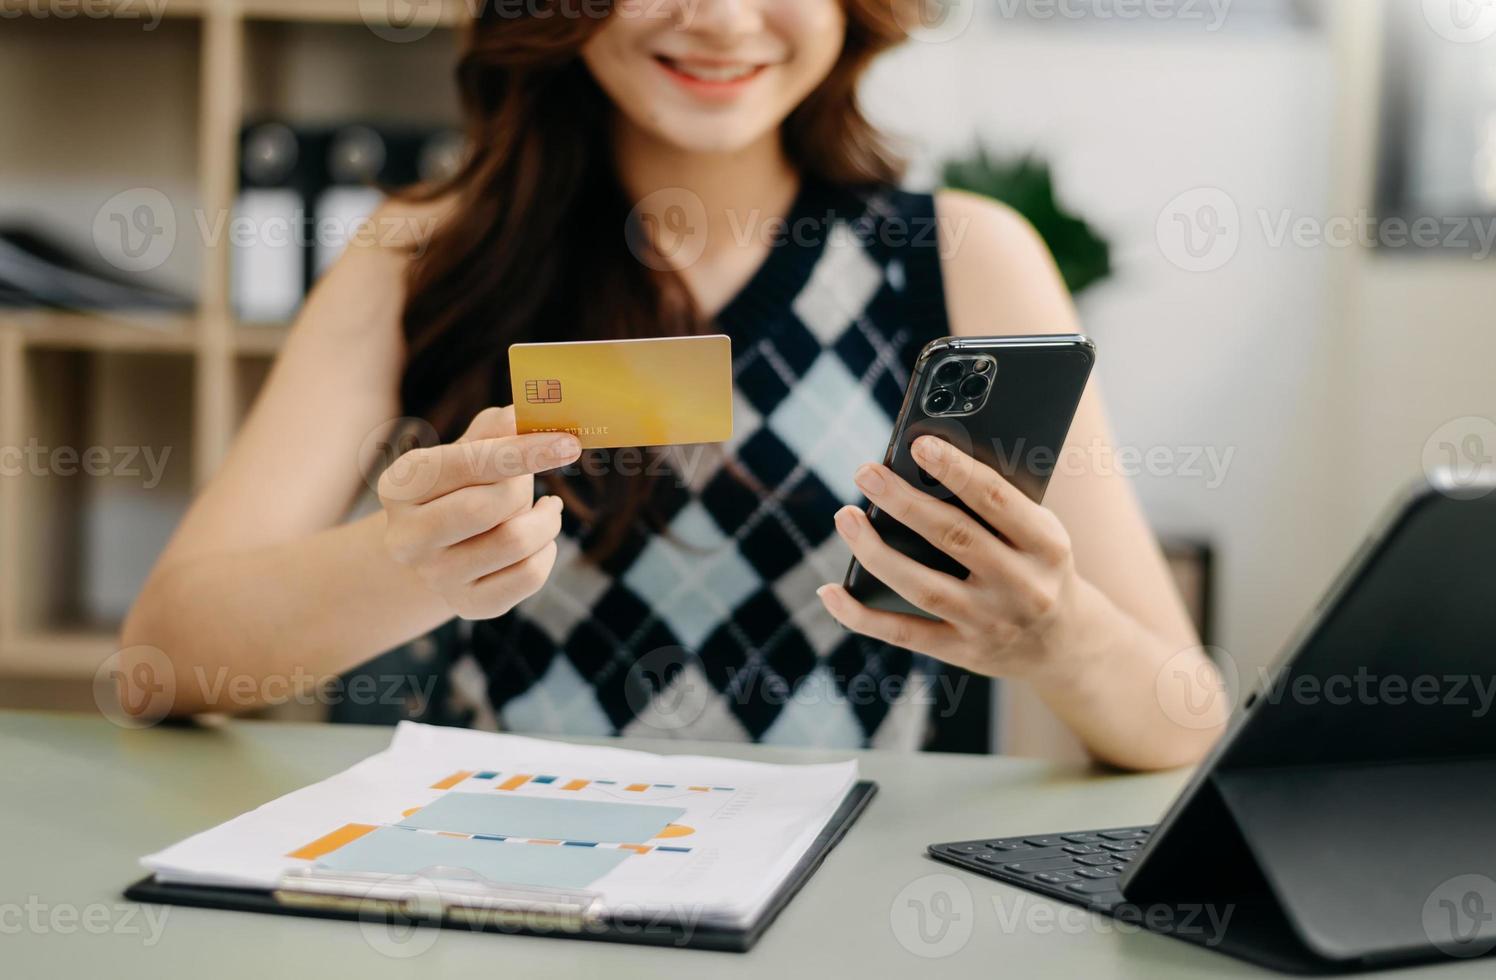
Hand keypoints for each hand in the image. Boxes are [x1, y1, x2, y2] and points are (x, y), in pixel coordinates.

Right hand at [378, 406, 581, 620]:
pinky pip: (529, 575)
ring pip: (515, 542)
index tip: (568, 442)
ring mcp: (435, 577)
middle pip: (490, 506)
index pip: (468, 463)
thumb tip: (529, 410)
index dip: (523, 450)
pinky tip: (539, 540)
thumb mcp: (466, 451)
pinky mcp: (467, 605)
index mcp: (401, 486)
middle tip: (529, 482)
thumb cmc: (460, 486)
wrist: (438, 549)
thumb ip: (495, 429)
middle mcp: (407, 537)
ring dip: (544, 520)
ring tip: (543, 510)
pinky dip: (547, 551)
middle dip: (523, 487)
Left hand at [817, 435, 1097, 682]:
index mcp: (1047, 545)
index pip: (997, 500)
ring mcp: (991, 623)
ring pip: (922, 586)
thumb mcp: (1040, 534)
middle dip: (903, 502)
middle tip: (866, 472)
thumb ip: (998, 506)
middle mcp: (1022, 586)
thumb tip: (924, 466)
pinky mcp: (963, 652)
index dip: (956, 470)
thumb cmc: (1039, 568)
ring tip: (845, 516)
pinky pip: (904, 633)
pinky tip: (830, 591)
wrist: (1069, 645)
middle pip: (953, 537)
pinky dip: (860, 615)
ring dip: (875, 551)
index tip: (918, 444)